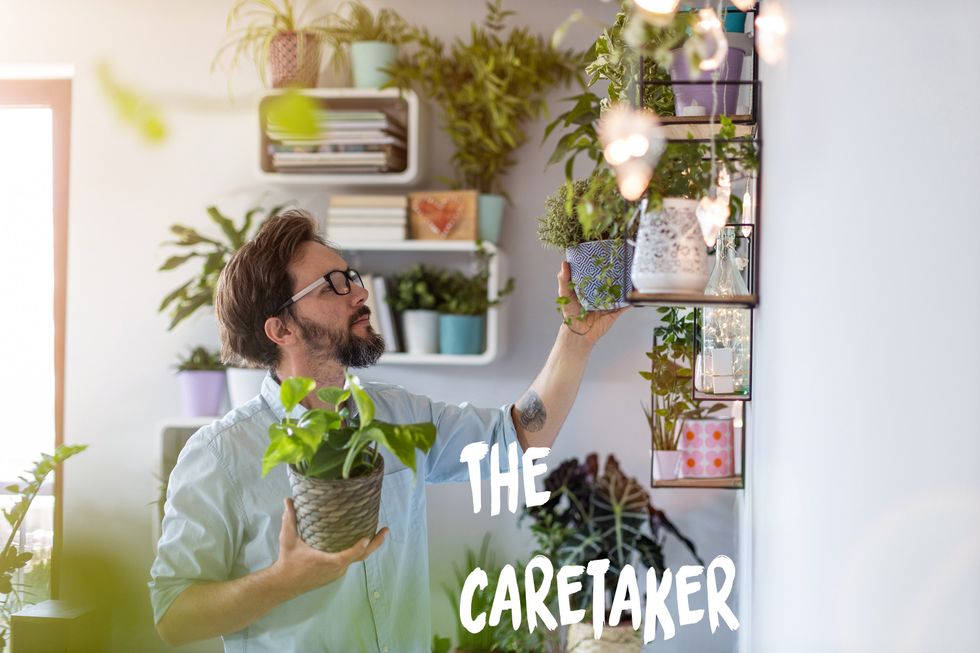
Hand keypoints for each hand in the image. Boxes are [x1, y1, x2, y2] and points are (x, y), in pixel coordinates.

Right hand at [273, 498, 387, 598]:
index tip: (367, 538)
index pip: (348, 555)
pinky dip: (358, 551)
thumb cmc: (288, 561)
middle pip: (360, 556)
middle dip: (375, 543)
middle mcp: (336, 569)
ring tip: (377, 531)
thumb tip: (288, 499)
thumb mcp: (288, 539)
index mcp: (328, 561)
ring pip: (357, 559)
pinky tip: (361, 540)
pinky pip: (350, 561)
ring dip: (368, 547)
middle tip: (385, 529)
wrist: (285, 584)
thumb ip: (290, 519)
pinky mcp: (336, 574)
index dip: (358, 547)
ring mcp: (337, 573)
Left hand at [557, 261, 627, 344]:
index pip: (596, 273)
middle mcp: (601, 292)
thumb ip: (564, 280)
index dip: (600, 264)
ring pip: (620, 290)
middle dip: (616, 272)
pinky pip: (625, 304)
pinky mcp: (615, 311)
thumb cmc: (570, 313)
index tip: (604, 252)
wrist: (579, 332)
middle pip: (610, 280)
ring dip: (626, 284)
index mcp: (590, 287)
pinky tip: (635, 293)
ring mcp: (609, 301)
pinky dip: (630, 300)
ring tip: (630, 274)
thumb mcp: (564, 294)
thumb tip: (564, 263)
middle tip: (620, 261)